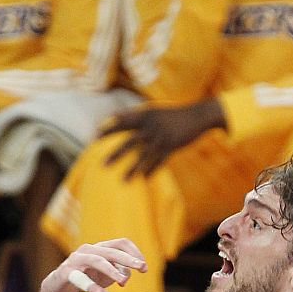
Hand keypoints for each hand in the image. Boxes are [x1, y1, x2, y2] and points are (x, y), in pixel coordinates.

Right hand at [47, 239, 147, 291]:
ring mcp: (76, 260)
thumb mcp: (107, 276)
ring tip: (123, 282)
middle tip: (142, 268)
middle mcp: (89, 250)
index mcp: (100, 248)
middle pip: (112, 251)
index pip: (121, 243)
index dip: (135, 253)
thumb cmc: (87, 278)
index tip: (144, 267)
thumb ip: (120, 272)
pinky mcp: (65, 272)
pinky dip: (94, 288)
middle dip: (128, 259)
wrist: (59, 287)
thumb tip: (128, 274)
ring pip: (97, 260)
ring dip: (112, 271)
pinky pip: (80, 279)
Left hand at [101, 100, 225, 178]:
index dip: (108, 129)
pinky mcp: (172, 146)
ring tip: (122, 179)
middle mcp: (151, 126)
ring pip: (143, 155)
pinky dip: (151, 171)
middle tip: (101, 163)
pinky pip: (159, 162)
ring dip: (132, 168)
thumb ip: (138, 116)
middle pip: (129, 141)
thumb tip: (119, 117)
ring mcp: (161, 137)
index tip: (94, 137)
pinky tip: (144, 180)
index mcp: (145, 115)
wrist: (197, 116)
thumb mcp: (155, 111)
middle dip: (115, 153)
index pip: (122, 121)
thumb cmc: (174, 115)